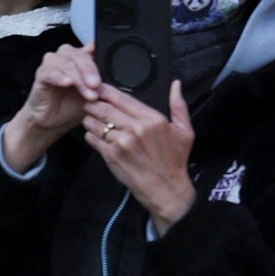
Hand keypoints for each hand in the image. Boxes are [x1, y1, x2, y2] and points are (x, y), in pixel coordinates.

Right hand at [3, 43, 100, 171]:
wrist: (53, 122)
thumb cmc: (73, 106)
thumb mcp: (95, 95)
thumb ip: (105, 83)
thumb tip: (122, 78)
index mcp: (81, 58)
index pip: (92, 47)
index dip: (100, 50)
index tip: (109, 61)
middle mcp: (66, 57)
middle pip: (80, 55)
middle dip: (90, 71)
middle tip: (97, 85)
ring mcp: (53, 64)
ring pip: (67, 64)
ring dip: (79, 78)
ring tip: (88, 93)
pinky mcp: (41, 74)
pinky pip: (50, 72)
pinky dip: (60, 77)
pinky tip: (68, 83)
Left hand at [83, 83, 196, 233]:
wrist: (167, 191)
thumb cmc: (175, 161)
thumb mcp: (185, 131)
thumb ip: (178, 106)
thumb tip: (176, 84)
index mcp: (153, 119)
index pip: (121, 97)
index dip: (106, 91)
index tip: (99, 89)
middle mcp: (136, 128)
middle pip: (104, 107)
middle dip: (93, 103)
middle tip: (89, 103)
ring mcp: (122, 142)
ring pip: (96, 122)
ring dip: (90, 119)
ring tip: (90, 118)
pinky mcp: (112, 156)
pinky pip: (93, 139)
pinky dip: (90, 134)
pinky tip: (94, 135)